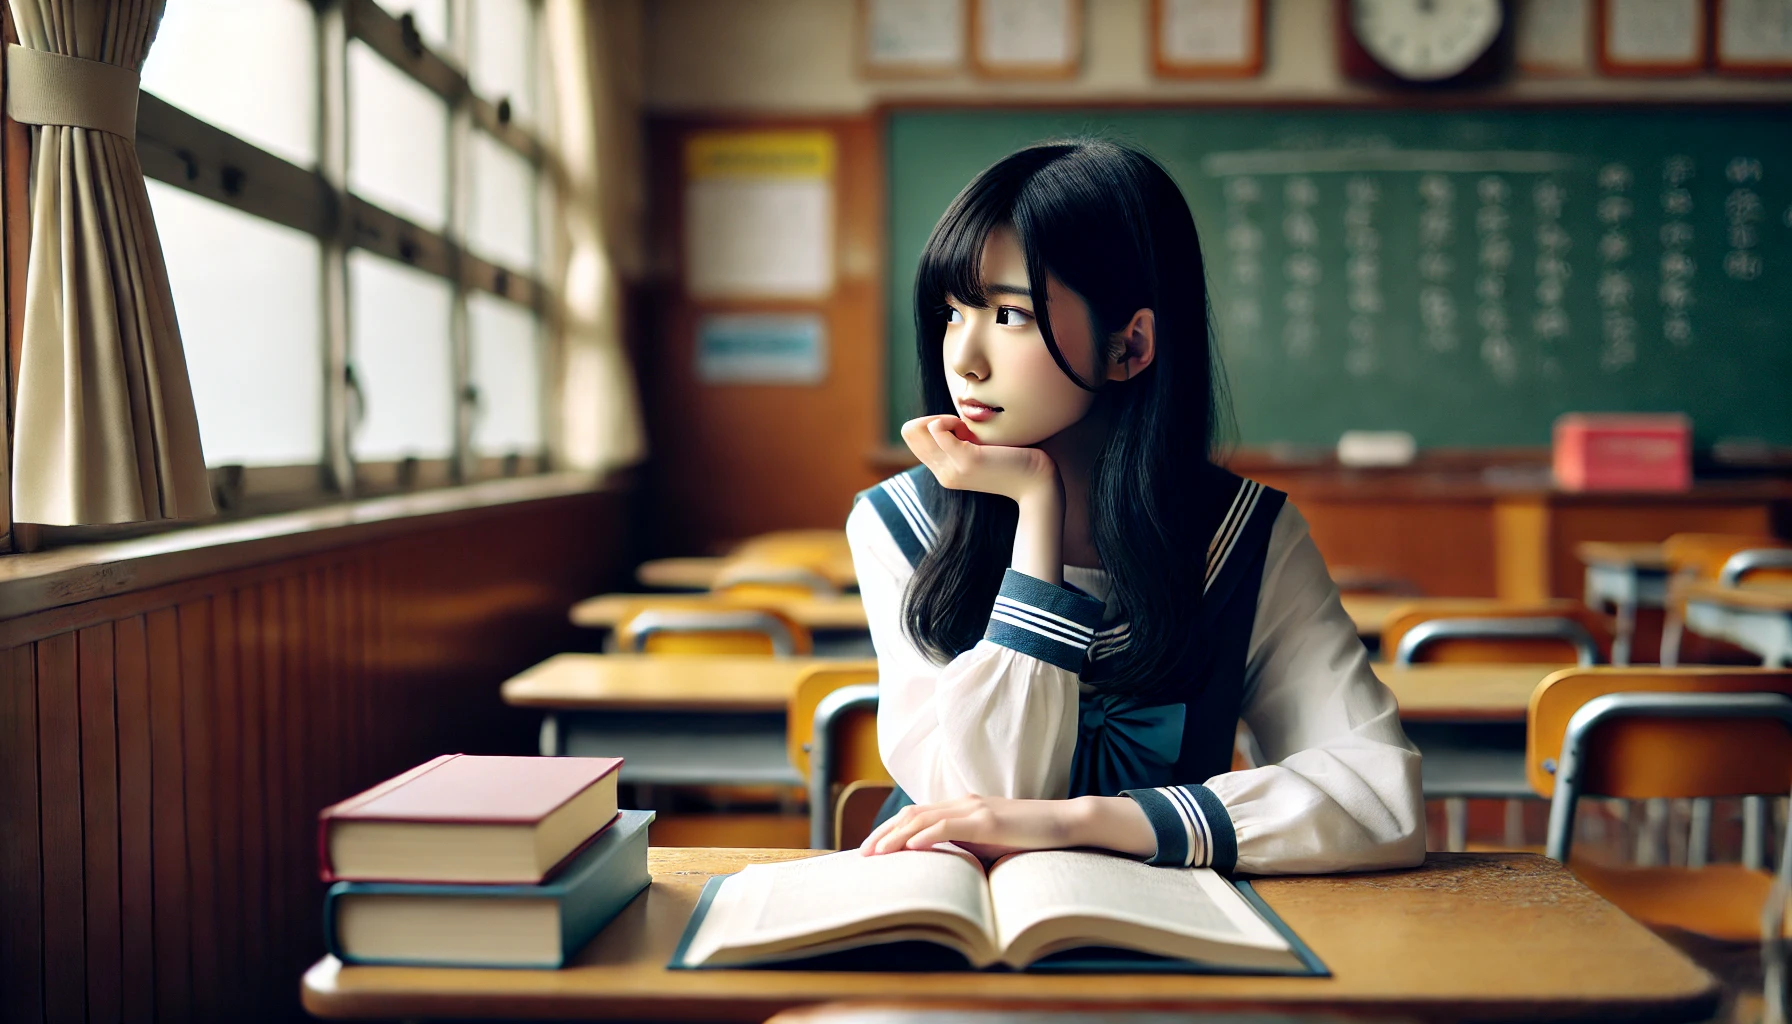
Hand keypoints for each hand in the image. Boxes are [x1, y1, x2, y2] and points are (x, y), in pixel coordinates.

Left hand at [860, 795, 1090, 859]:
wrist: (1064, 822)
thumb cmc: (1029, 837)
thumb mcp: (990, 842)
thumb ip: (965, 846)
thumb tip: (941, 866)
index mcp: (961, 807)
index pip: (916, 814)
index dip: (890, 829)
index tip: (872, 848)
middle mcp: (963, 803)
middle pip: (911, 814)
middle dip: (884, 833)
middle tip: (863, 854)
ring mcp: (974, 809)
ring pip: (923, 819)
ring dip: (896, 836)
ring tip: (877, 853)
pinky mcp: (987, 820)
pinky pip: (949, 826)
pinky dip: (926, 836)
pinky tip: (911, 847)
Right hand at [900, 415, 1057, 503]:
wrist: (1037, 482)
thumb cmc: (1015, 460)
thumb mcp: (981, 450)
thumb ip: (962, 440)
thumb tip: (944, 420)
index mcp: (945, 472)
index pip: (912, 438)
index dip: (931, 424)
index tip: (960, 428)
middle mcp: (942, 474)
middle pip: (909, 432)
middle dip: (934, 419)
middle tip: (963, 427)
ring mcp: (950, 470)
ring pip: (918, 429)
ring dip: (942, 419)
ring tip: (967, 429)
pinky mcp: (964, 461)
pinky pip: (935, 427)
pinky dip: (949, 419)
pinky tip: (969, 428)